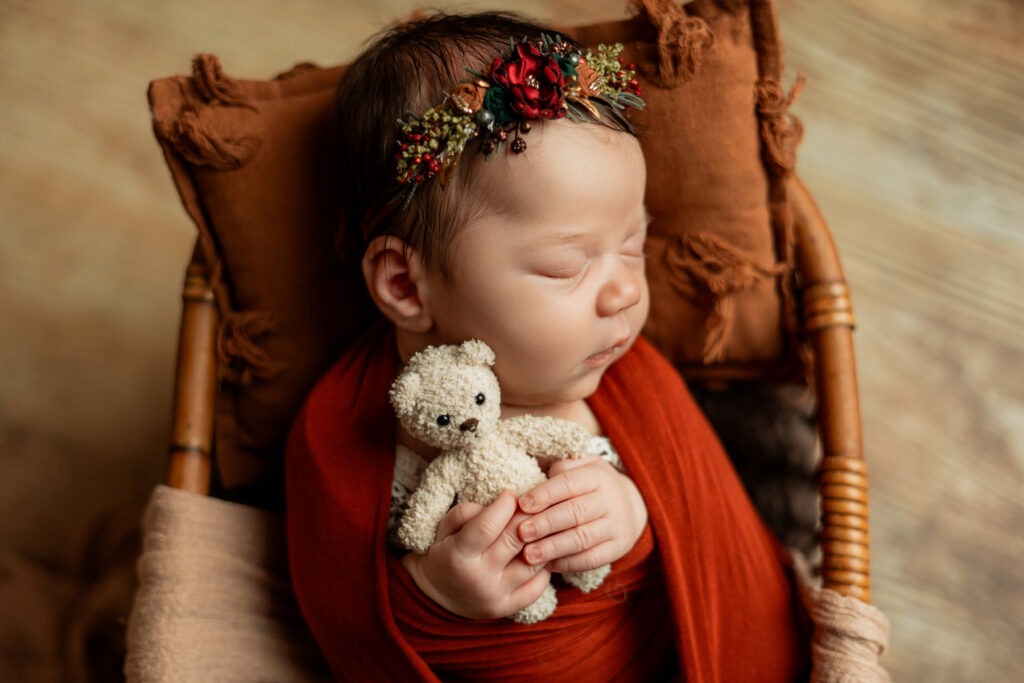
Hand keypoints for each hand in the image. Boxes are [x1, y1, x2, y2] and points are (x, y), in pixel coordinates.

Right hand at [400, 490, 551, 619]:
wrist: (437, 597)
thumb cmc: (445, 553)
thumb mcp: (443, 529)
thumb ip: (465, 512)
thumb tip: (498, 505)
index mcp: (458, 556)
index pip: (487, 527)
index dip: (505, 505)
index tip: (512, 495)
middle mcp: (478, 579)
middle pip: (514, 541)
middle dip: (528, 518)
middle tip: (532, 506)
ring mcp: (495, 596)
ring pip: (532, 563)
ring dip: (541, 541)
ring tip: (539, 529)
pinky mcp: (507, 608)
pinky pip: (537, 586)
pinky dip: (544, 567)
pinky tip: (540, 554)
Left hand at [517, 456, 646, 571]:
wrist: (631, 505)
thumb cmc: (592, 485)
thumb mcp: (582, 466)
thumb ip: (560, 467)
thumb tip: (534, 473)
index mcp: (597, 476)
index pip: (568, 484)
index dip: (544, 494)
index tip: (522, 504)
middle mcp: (611, 500)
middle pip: (575, 512)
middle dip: (545, 523)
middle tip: (521, 532)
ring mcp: (617, 525)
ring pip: (582, 539)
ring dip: (553, 547)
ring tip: (528, 554)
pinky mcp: (619, 548)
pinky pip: (591, 559)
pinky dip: (567, 563)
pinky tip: (547, 565)